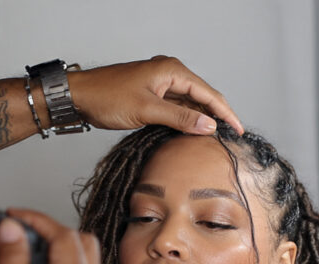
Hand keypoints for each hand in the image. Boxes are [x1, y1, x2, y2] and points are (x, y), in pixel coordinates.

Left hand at [69, 56, 244, 135]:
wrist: (79, 96)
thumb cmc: (107, 98)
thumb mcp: (147, 110)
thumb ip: (180, 118)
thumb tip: (209, 126)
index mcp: (172, 70)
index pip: (209, 93)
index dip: (226, 112)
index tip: (239, 130)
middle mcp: (169, 73)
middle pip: (202, 97)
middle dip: (217, 116)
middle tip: (231, 137)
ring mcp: (160, 84)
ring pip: (189, 103)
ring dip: (201, 119)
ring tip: (215, 139)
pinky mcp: (152, 95)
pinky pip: (176, 107)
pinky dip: (185, 120)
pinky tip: (192, 133)